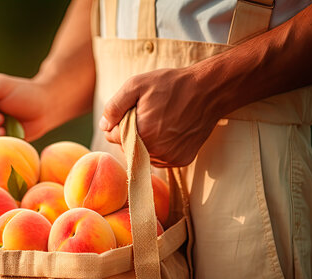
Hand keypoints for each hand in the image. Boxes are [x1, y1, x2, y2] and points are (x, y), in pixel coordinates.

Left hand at [99, 68, 219, 166]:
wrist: (208, 91)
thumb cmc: (171, 85)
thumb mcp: (136, 86)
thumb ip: (114, 107)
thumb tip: (103, 126)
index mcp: (141, 134)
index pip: (112, 136)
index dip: (118, 122)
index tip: (132, 110)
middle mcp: (155, 151)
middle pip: (127, 147)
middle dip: (131, 132)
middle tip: (147, 114)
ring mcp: (170, 158)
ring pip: (143, 155)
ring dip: (145, 142)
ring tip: (159, 121)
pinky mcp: (182, 160)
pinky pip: (160, 158)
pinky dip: (160, 147)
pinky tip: (169, 131)